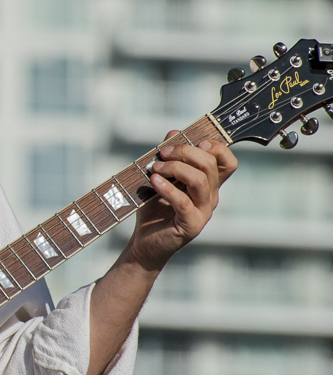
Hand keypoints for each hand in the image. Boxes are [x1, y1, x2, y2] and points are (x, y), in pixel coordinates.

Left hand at [125, 134, 237, 273]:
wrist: (145, 241)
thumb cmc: (154, 208)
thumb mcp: (161, 177)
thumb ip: (169, 156)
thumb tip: (173, 132)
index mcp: (209, 184)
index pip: (228, 162)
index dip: (217, 147)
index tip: (194, 140)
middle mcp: (211, 197)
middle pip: (210, 165)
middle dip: (185, 152)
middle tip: (163, 153)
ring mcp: (203, 212)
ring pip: (200, 181)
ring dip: (175, 168)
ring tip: (155, 168)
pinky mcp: (191, 225)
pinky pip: (183, 202)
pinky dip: (167, 188)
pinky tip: (154, 182)